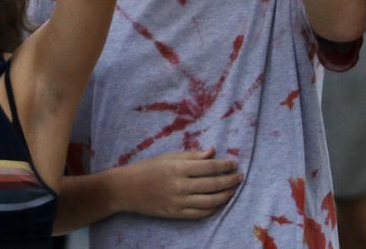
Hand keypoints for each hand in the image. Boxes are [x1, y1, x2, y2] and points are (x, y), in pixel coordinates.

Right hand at [114, 150, 242, 219]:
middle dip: (230, 180)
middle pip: (213, 184)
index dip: (225, 166)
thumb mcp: (167, 157)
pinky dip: (214, 208)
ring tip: (232, 189)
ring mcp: (179, 201)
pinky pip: (201, 213)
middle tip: (239, 177)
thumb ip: (191, 155)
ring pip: (211, 201)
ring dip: (226, 195)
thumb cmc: (147, 168)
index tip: (235, 164)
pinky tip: (219, 202)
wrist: (126, 189)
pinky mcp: (176, 213)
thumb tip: (213, 152)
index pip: (209, 167)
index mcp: (177, 167)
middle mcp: (180, 185)